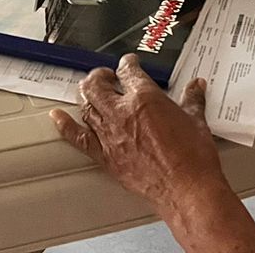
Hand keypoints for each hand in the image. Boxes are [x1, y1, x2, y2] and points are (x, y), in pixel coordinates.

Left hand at [50, 55, 225, 207]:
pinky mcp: (106, 157)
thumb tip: (196, 87)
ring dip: (87, 94)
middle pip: (98, 84)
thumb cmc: (193, 159)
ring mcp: (111, 135)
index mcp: (145, 98)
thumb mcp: (196, 121)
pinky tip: (58, 117)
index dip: (127, 64)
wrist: (187, 190)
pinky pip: (78, 137)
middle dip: (100, 76)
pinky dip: (65, 125)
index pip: (128, 71)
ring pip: (86, 105)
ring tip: (90, 91)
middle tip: (106, 76)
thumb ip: (192, 100)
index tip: (128, 64)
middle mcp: (123, 113)